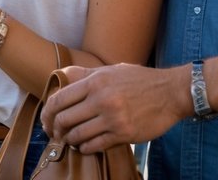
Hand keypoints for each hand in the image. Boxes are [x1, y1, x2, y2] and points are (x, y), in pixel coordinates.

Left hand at [41, 64, 189, 152]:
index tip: (46, 121)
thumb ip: (86, 74)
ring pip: (78, 135)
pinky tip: (85, 146)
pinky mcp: (124, 133)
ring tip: (70, 141)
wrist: (171, 92)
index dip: (47, 113)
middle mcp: (101, 98)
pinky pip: (95, 145)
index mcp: (96, 81)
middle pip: (64, 119)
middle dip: (55, 130)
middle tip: (55, 134)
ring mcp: (113, 117)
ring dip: (70, 141)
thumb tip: (62, 75)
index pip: (59, 99)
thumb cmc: (139, 80)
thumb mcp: (111, 70)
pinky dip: (85, 148)